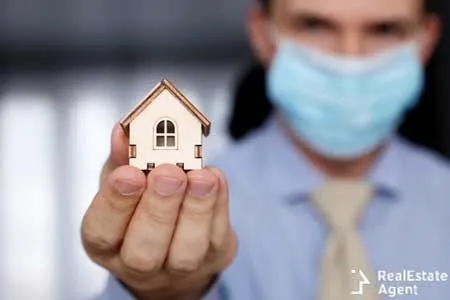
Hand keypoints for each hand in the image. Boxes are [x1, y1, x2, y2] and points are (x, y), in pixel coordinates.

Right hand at [81, 123, 236, 299]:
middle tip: (170, 173)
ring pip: (186, 252)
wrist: (175, 241)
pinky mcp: (213, 258)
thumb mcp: (124, 180)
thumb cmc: (141, 206)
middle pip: (143, 252)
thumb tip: (122, 132)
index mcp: (105, 243)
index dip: (115, 203)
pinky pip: (217, 237)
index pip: (101, 232)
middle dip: (158, 208)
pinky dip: (219, 205)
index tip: (129, 173)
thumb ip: (123, 158)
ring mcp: (177, 269)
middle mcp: (137, 264)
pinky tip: (215, 178)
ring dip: (196, 209)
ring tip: (202, 177)